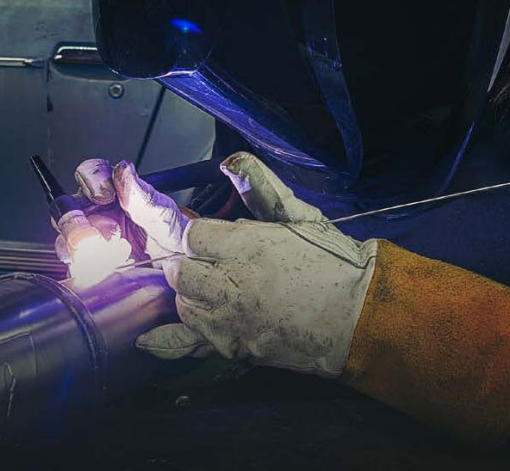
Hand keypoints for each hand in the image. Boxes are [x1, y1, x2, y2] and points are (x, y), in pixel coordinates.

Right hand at [53, 158, 189, 265]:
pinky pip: (72, 264)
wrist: (179, 270)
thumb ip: (144, 196)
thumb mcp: (165, 216)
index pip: (91, 173)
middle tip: (92, 235)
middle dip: (74, 221)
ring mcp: (89, 238)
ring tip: (99, 257)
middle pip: (66, 206)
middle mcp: (96, 211)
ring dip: (75, 247)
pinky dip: (80, 268)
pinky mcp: (88, 264)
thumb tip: (125, 172)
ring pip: (64, 236)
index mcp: (114, 191)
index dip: (92, 180)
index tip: (105, 195)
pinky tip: (98, 271)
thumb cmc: (173, 237)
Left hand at [136, 152, 378, 377]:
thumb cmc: (334, 261)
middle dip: (188, 264)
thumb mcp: (299, 215)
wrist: (362, 315)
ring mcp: (231, 320)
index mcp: (246, 247)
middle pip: (179, 272)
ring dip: (191, 295)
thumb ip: (261, 186)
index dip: (196, 236)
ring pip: (183, 304)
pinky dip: (167, 340)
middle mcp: (232, 285)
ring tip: (215, 290)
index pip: (191, 237)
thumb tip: (231, 161)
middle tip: (207, 263)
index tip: (206, 239)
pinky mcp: (235, 347)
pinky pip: (187, 344)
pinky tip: (147, 340)